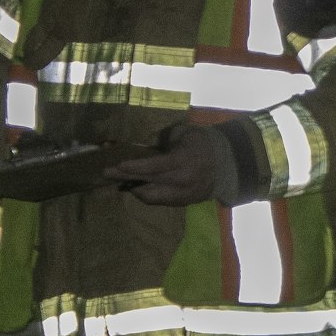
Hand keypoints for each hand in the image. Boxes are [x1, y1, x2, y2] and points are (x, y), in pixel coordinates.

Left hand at [106, 124, 231, 205]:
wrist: (229, 163)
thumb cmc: (203, 143)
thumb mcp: (184, 134)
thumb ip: (165, 140)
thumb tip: (142, 143)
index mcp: (183, 161)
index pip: (154, 167)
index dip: (135, 167)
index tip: (118, 165)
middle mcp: (182, 181)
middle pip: (148, 182)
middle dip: (126, 178)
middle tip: (107, 173)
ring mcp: (184, 194)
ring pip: (152, 197)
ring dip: (136, 189)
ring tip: (124, 181)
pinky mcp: (185, 202)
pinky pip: (161, 201)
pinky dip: (149, 194)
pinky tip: (141, 187)